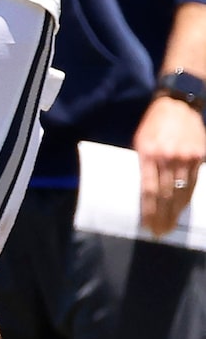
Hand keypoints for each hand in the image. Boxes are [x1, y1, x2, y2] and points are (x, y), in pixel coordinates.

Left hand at [136, 91, 205, 235]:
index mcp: (148, 154)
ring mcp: (187, 157)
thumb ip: (143, 164)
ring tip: (171, 225)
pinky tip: (184, 208)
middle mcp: (168, 157)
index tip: (148, 226)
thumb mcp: (140, 142)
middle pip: (166, 195)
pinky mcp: (201, 155)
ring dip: (177, 211)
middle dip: (163, 216)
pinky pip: (196, 181)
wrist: (178, 105)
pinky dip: (189, 196)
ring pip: (183, 191)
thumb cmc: (153, 125)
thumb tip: (143, 191)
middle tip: (161, 232)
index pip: (149, 190)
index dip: (149, 211)